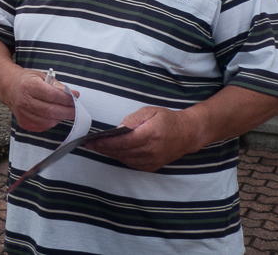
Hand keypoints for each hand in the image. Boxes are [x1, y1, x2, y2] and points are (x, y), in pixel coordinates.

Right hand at [1, 70, 76, 132]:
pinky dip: (52, 122)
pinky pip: (43, 126)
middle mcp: (24, 101)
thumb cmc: (27, 81)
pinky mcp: (24, 123)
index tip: (76, 96)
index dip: (66, 98)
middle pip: (51, 111)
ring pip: (48, 121)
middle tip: (76, 109)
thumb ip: (57, 86)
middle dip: (67, 111)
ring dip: (60, 117)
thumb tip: (72, 94)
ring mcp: (23, 114)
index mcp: (28, 86)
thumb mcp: (42, 76)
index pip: (51, 95)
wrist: (9, 88)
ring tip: (65, 111)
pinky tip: (53, 115)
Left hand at [85, 106, 204, 171]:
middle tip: (89, 144)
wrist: (187, 134)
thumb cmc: (168, 120)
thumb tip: (117, 129)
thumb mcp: (150, 111)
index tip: (93, 141)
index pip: (124, 142)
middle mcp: (151, 150)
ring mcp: (152, 161)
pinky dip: (121, 158)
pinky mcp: (152, 166)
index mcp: (150, 134)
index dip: (106, 143)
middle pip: (121, 152)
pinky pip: (131, 164)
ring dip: (110, 154)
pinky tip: (113, 152)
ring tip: (98, 147)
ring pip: (125, 159)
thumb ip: (132, 120)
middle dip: (103, 148)